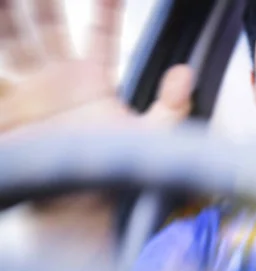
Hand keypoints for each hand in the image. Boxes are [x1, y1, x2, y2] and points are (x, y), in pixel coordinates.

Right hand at [0, 0, 193, 259]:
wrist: (84, 212)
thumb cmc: (117, 178)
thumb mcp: (151, 138)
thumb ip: (172, 105)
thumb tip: (187, 73)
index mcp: (92, 82)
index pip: (100, 36)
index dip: (106, 11)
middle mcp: (59, 82)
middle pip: (47, 26)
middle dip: (44, 0)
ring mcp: (29, 94)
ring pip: (14, 40)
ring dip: (10, 14)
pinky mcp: (6, 111)